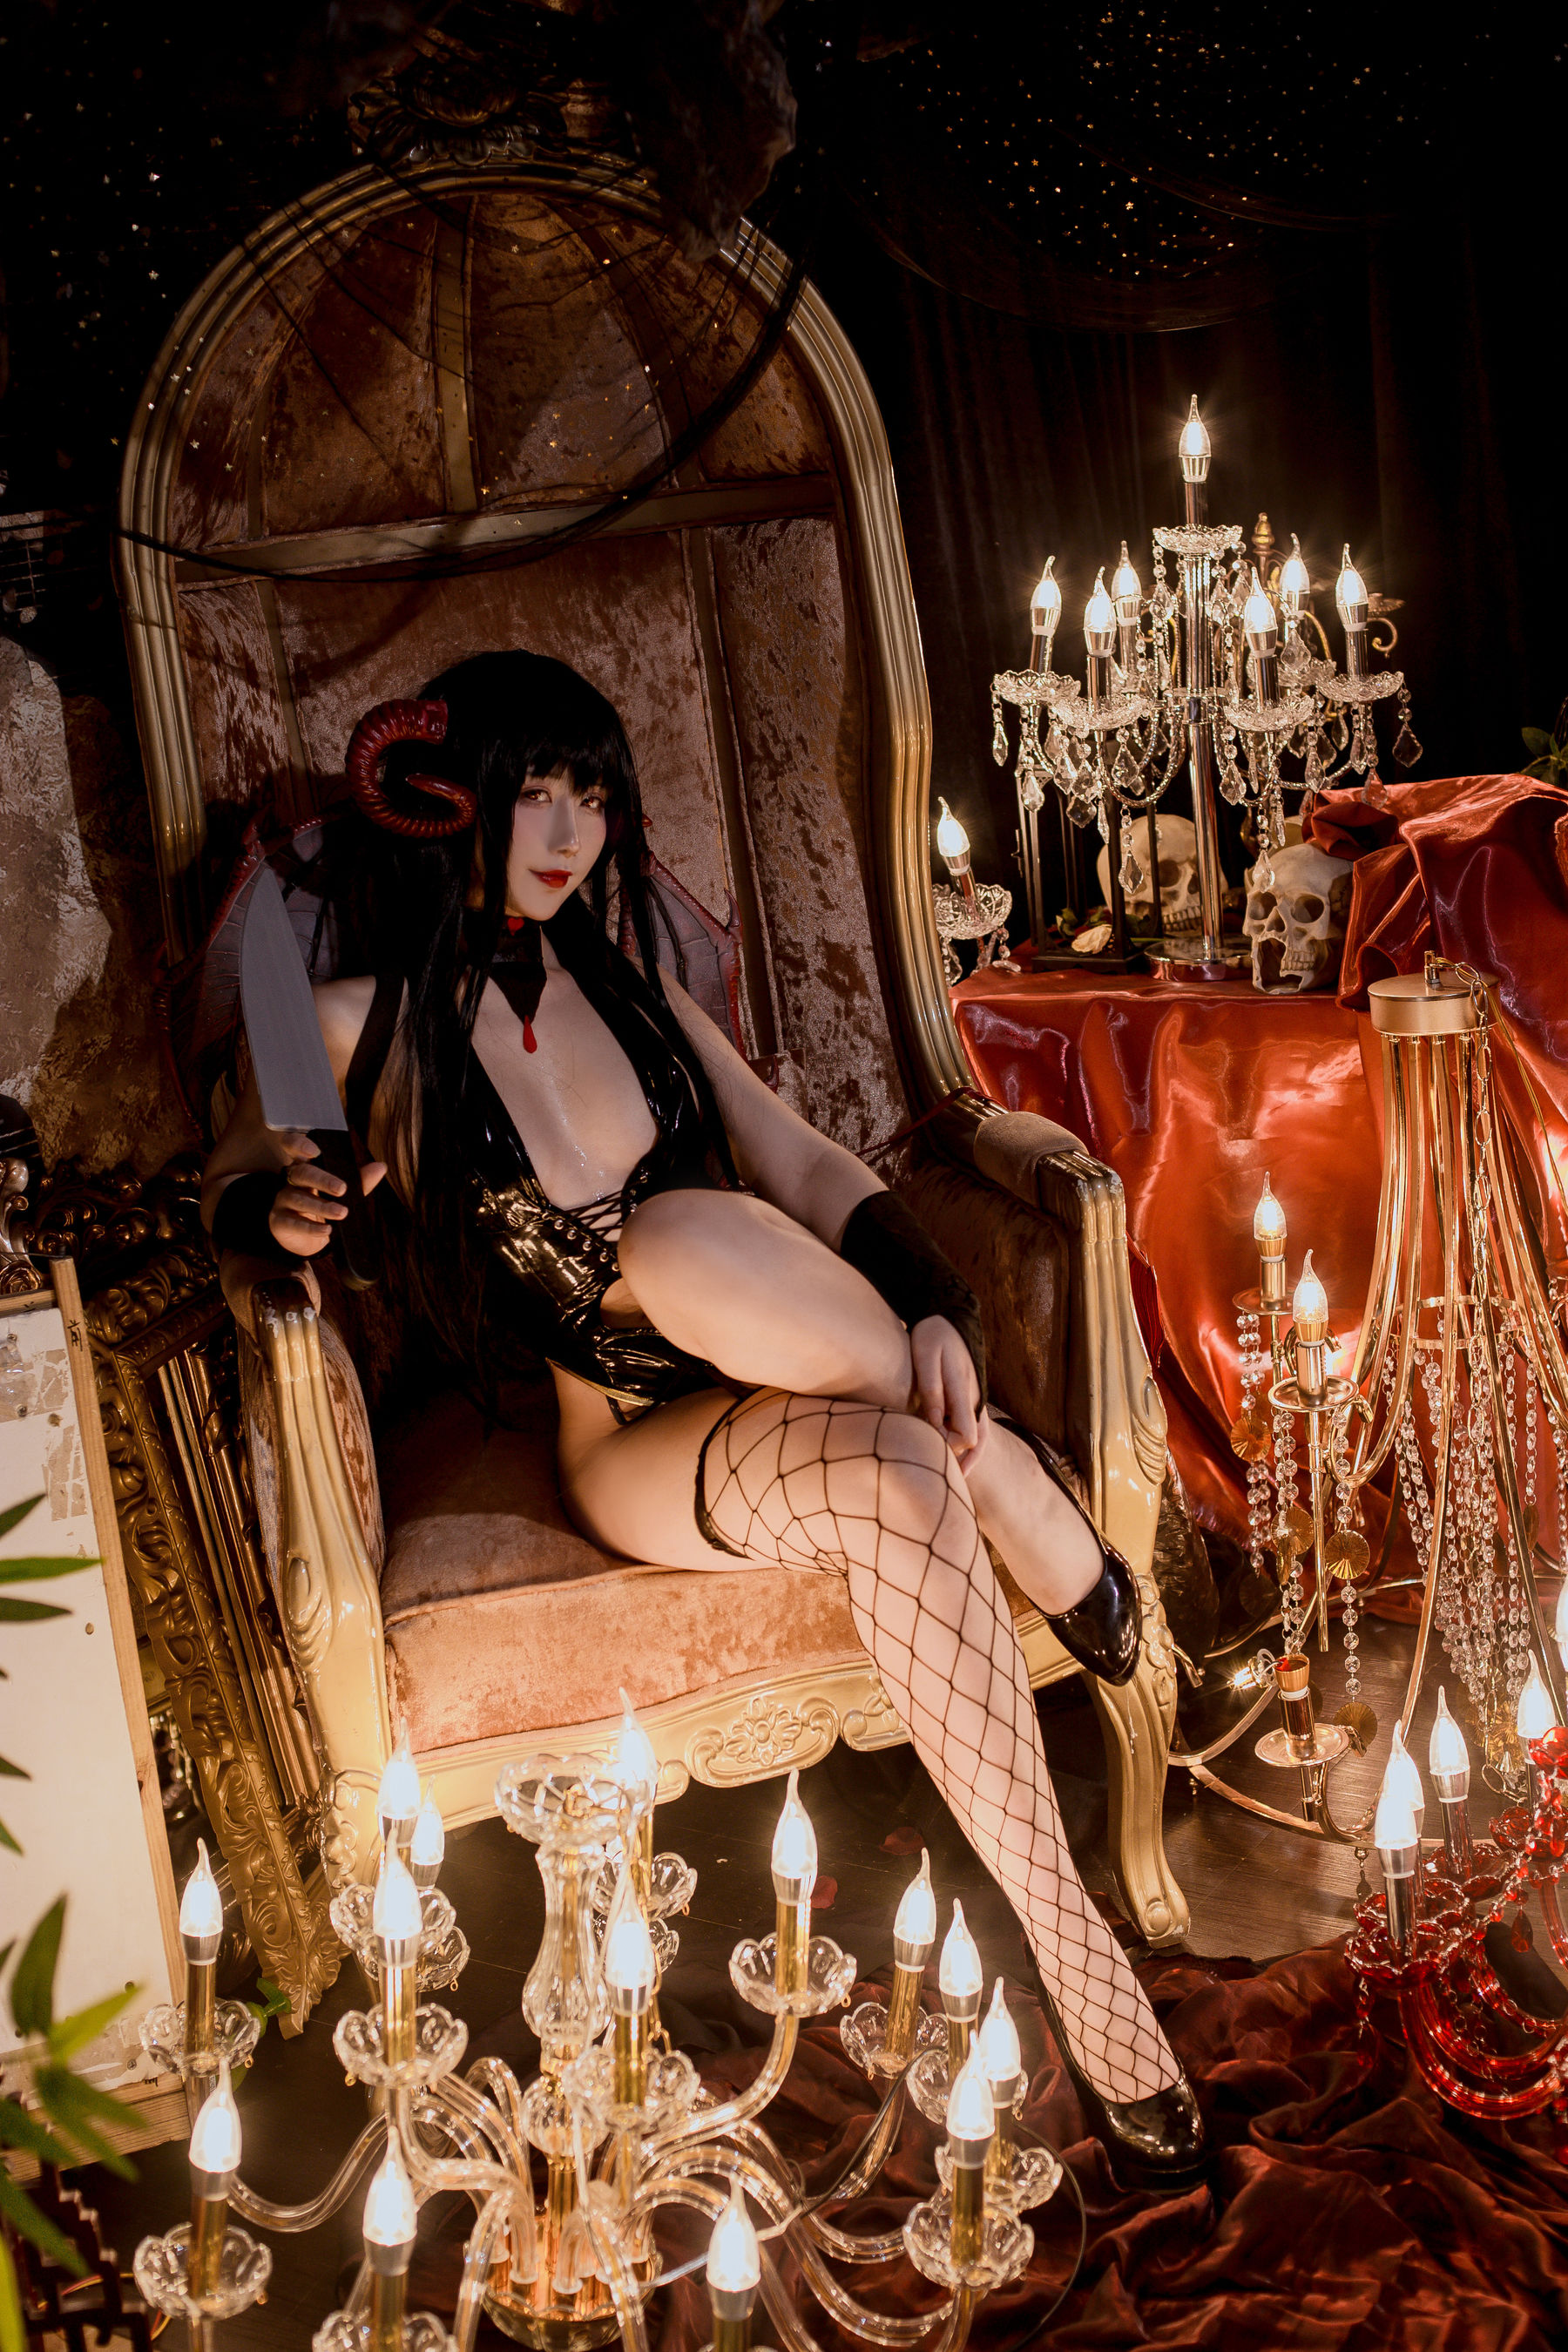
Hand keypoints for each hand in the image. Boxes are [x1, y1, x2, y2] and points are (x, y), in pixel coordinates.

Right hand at [269, 1132, 386, 1256]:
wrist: (308, 1239)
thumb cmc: (323, 1209)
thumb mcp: (343, 1195)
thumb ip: (359, 1181)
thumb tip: (380, 1167)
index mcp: (305, 1167)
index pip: (293, 1148)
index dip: (299, 1144)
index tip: (313, 1150)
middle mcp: (290, 1181)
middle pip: (302, 1173)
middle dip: (323, 1180)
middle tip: (342, 1189)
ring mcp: (282, 1201)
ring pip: (299, 1199)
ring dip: (322, 1206)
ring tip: (342, 1213)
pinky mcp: (278, 1222)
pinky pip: (293, 1223)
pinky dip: (311, 1228)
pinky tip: (327, 1230)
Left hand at [909, 1314, 986, 1472]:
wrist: (948, 1319)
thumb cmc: (932, 1337)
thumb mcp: (926, 1357)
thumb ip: (932, 1390)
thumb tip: (933, 1423)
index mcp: (965, 1392)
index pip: (966, 1437)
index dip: (948, 1446)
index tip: (927, 1441)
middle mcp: (975, 1400)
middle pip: (974, 1444)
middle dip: (955, 1457)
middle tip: (931, 1463)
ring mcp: (976, 1400)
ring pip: (980, 1440)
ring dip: (965, 1458)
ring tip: (951, 1478)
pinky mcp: (971, 1399)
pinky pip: (976, 1430)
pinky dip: (967, 1448)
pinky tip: (954, 1459)